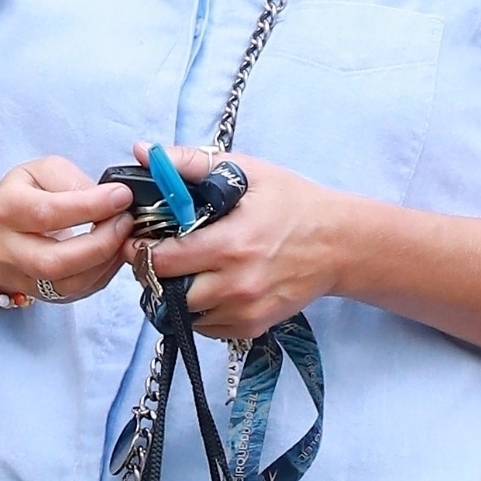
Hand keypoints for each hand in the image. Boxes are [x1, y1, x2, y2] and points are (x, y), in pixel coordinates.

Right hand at [0, 156, 134, 305]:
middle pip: (56, 261)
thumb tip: (109, 200)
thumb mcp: (41, 172)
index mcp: (7, 209)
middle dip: (101, 243)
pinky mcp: (41, 296)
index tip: (122, 196)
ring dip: (106, 262)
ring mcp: (23, 278)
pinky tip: (113, 253)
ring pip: (68, 284)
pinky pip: (77, 292)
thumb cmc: (20, 196)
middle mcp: (8, 249)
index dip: (91, 206)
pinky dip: (103, 274)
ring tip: (123, 237)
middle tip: (125, 222)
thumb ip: (73, 181)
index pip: (49, 213)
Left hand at [144, 147, 353, 337]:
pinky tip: (208, 286)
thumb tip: (142, 152)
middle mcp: (235, 284)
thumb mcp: (246, 172)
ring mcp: (244, 309)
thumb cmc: (293, 204)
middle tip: (158, 256)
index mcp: (230, 243)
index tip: (140, 239)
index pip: (161, 260)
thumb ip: (190, 163)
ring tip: (183, 271)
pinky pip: (206, 327)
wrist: (340, 244)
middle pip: (166, 292)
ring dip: (173, 295)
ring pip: (183, 314)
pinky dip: (198, 311)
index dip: (142, 250)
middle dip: (153, 274)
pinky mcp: (252, 327)